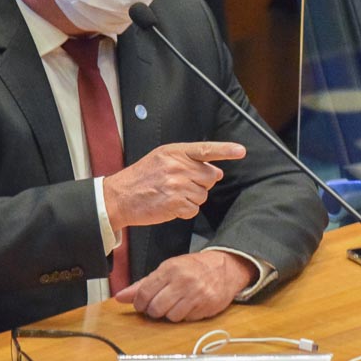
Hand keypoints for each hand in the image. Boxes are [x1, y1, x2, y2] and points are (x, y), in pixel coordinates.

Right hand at [102, 141, 245, 227]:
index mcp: (175, 152)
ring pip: (203, 194)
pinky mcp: (175, 203)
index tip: (240, 151)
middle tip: (181, 184)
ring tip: (171, 194)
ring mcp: (177, 185)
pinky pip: (194, 209)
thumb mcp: (162, 159)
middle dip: (201, 183)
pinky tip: (170, 205)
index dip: (225, 150)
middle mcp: (177, 166)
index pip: (206, 149)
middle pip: (210, 176)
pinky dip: (184, 211)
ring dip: (192, 198)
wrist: (119, 197)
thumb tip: (217, 170)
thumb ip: (190, 161)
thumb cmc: (141, 178)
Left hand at [115, 251, 256, 320]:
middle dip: (153, 311)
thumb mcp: (167, 269)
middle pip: (156, 308)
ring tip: (174, 304)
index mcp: (170, 269)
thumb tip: (120, 297)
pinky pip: (187, 320)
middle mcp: (184, 282)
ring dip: (169, 314)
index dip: (139, 303)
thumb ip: (143, 284)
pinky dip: (184, 316)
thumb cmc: (193, 268)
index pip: (144, 293)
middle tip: (157, 305)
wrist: (224, 268)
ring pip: (171, 317)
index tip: (141, 304)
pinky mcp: (207, 306)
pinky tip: (188, 306)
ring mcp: (197, 295)